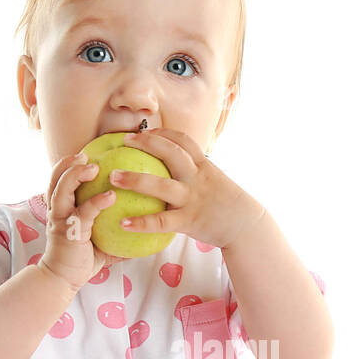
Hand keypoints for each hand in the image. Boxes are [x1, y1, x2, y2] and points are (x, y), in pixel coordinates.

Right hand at [38, 151, 126, 290]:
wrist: (62, 280)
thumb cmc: (81, 260)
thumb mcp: (100, 239)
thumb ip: (114, 228)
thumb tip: (141, 223)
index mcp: (62, 209)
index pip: (61, 181)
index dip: (70, 165)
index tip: (87, 153)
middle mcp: (57, 211)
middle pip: (56, 178)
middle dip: (68, 163)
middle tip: (86, 153)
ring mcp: (60, 221)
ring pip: (62, 190)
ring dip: (75, 175)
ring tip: (93, 166)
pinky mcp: (68, 233)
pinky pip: (83, 214)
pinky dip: (96, 202)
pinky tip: (111, 196)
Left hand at [109, 128, 265, 250]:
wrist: (246, 226)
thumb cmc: (226, 204)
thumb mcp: (213, 180)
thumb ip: (195, 172)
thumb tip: (173, 168)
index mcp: (203, 166)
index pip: (182, 140)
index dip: (162, 133)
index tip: (143, 132)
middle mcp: (197, 178)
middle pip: (171, 153)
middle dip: (146, 144)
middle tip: (123, 143)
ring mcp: (192, 199)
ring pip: (161, 186)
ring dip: (135, 179)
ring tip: (113, 178)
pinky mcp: (189, 221)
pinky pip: (161, 222)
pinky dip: (141, 223)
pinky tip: (123, 223)